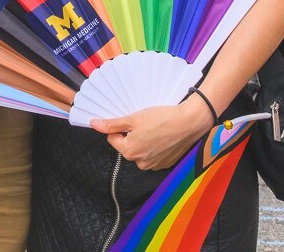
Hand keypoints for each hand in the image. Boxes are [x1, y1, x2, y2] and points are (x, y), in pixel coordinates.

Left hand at [91, 98, 213, 170]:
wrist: (189, 123)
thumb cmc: (161, 119)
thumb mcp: (133, 118)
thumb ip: (112, 124)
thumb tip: (94, 124)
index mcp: (130, 152)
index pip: (113, 139)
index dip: (119, 127)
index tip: (130, 120)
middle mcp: (141, 163)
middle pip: (127, 146)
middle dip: (131, 135)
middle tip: (143, 123)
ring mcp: (154, 165)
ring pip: (140, 151)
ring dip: (143, 141)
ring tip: (154, 129)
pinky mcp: (165, 163)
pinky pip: (153, 155)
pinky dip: (155, 146)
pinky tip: (162, 136)